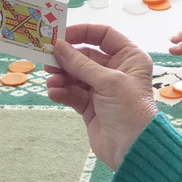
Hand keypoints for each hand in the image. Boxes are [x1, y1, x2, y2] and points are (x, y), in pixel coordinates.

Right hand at [45, 24, 158, 169]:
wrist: (133, 149)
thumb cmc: (130, 110)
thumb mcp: (107, 81)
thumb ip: (80, 63)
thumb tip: (58, 46)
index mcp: (129, 58)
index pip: (104, 35)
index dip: (83, 33)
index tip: (61, 35)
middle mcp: (117, 71)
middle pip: (85, 56)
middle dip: (66, 58)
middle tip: (47, 59)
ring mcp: (102, 89)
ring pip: (75, 75)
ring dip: (61, 76)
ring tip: (52, 81)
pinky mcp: (91, 106)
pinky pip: (72, 93)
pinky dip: (62, 92)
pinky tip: (54, 93)